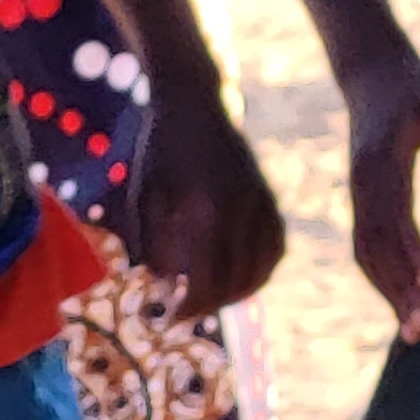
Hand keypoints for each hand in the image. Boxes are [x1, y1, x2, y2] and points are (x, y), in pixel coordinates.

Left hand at [124, 84, 287, 323]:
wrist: (194, 100)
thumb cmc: (159, 147)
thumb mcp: (144, 196)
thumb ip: (151, 245)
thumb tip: (163, 286)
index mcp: (205, 210)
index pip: (205, 281)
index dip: (189, 309)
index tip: (169, 320)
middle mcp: (239, 209)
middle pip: (235, 281)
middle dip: (209, 305)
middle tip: (184, 313)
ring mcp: (259, 200)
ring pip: (263, 266)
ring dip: (239, 292)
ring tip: (211, 298)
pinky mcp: (267, 194)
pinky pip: (276, 244)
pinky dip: (263, 267)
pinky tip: (240, 275)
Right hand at [345, 54, 419, 341]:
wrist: (372, 73)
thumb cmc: (411, 82)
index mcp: (379, 158)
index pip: (394, 214)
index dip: (409, 250)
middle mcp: (362, 182)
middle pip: (377, 244)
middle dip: (398, 287)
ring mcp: (357, 194)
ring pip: (367, 254)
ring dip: (387, 293)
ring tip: (416, 334)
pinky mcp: (361, 202)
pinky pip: (365, 249)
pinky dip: (380, 280)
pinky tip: (399, 307)